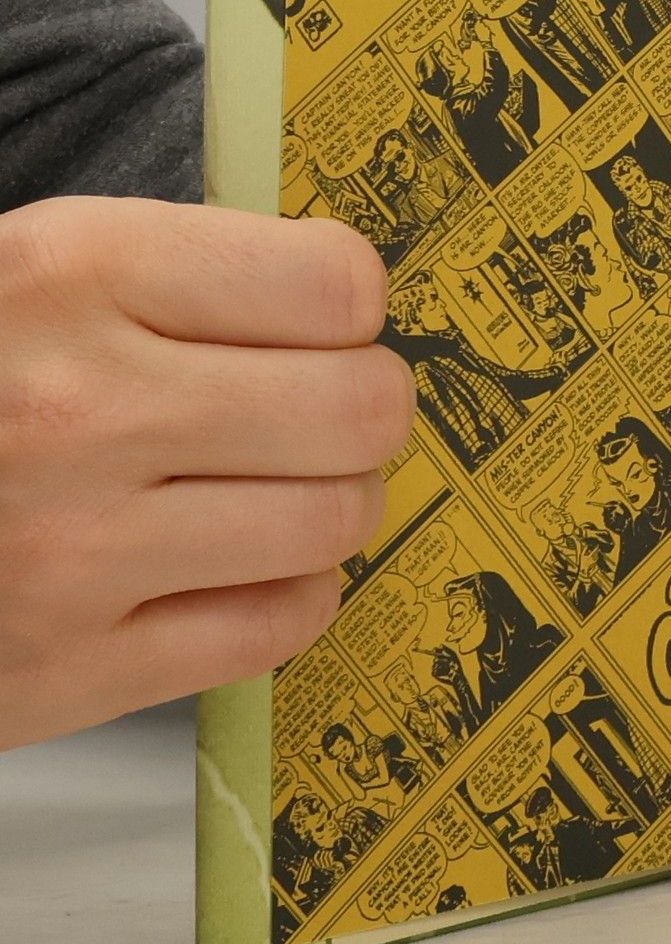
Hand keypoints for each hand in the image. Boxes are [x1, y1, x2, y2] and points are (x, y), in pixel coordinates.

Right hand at [0, 199, 414, 748]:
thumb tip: (346, 297)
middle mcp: (79, 409)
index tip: (320, 317)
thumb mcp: (26, 276)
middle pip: (363, 407)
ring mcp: (75, 551)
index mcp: (67, 276)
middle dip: (362, 405)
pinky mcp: (71, 668)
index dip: (347, 302)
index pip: (334, 281)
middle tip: (320, 407)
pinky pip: (282, 623)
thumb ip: (178, 276)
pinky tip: (236, 563)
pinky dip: (290, 591)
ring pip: (337, 519)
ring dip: (331, 500)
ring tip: (272, 484)